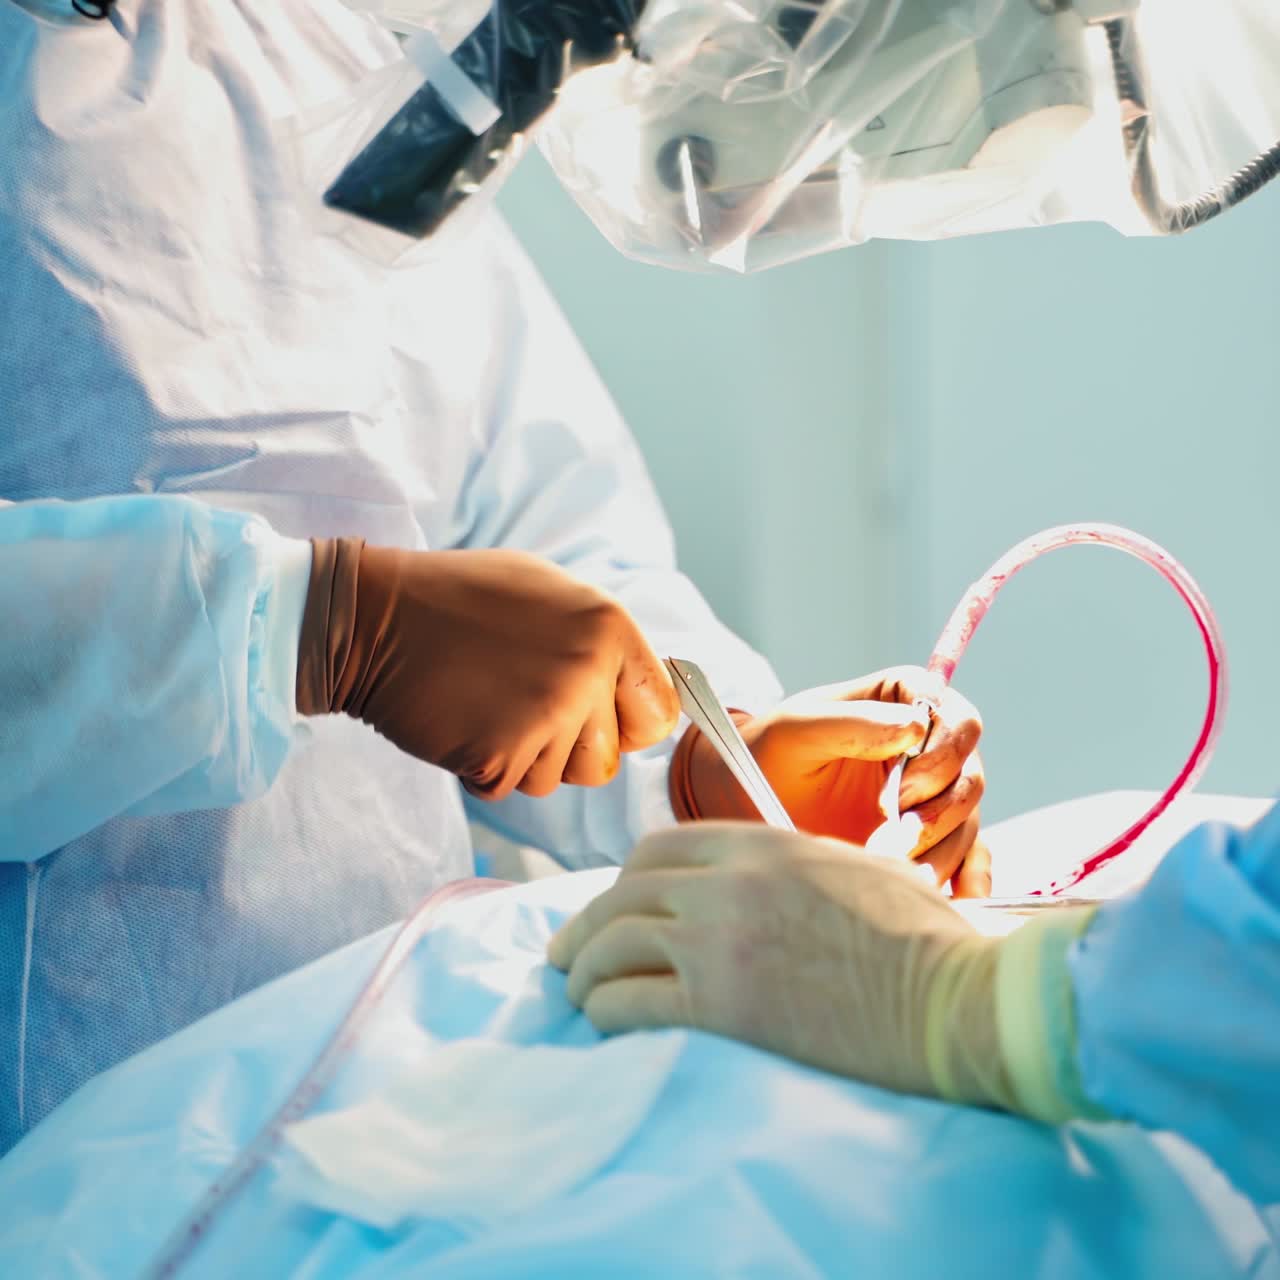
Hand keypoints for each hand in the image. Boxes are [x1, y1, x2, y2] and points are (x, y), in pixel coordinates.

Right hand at [296, 540, 679, 799]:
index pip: (659, 715)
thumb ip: (604, 641)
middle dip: (565, 748)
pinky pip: (508, 788)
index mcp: (609, 626)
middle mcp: (587, 672)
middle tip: (517, 703)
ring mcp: (546, 715)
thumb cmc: (461, 600)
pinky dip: (481, 767)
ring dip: (522, 758)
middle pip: (605, 761)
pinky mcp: (501, 755)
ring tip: (486, 703)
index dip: (625, 724)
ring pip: (556, 780)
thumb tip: (644, 689)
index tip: (595, 716)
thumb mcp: (550, 591)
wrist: (373, 617)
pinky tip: (461, 720)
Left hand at [549, 823, 1095, 1121]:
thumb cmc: (925, 940)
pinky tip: (607, 1023)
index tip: (615, 907)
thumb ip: (794, 865)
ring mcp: (719, 939)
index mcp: (761, 844)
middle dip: (587, 925)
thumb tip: (770, 882)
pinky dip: (607, 1011)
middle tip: (568, 955)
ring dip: (586, 971)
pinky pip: (630, 1000)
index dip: (626, 880)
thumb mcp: (854, 870)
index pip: (659, 847)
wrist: (959, 999)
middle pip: (623, 893)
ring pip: (612, 943)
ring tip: (581, 996)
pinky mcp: (721, 1004)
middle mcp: (727, 882)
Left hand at [674, 666, 987, 894]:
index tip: (901, 792)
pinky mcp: (928, 840)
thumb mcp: (797, 730)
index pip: (957, 719)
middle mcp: (928, 747)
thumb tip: (915, 726)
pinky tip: (951, 901)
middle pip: (969, 776)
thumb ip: (853, 722)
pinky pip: (969, 860)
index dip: (943, 755)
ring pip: (966, 822)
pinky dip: (966, 882)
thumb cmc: (768, 754)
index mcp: (903, 701)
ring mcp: (930, 796)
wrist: (744, 802)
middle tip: (890, 842)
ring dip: (938, 852)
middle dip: (936, 813)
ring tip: (894, 874)